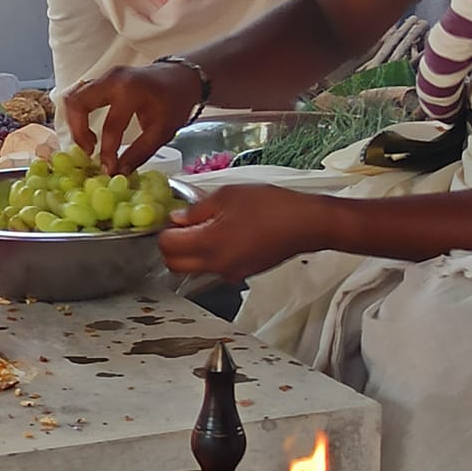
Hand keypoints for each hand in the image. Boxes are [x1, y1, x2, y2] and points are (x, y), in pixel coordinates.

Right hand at [65, 63, 199, 173]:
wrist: (181, 77)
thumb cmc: (175, 103)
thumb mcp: (163, 131)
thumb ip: (140, 153)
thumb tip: (119, 173)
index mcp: (131, 91)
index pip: (111, 126)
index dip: (107, 152)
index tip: (109, 169)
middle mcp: (113, 79)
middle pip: (77, 103)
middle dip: (78, 132)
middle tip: (89, 151)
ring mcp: (105, 76)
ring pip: (74, 97)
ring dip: (75, 122)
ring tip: (89, 143)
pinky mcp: (102, 79)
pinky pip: (80, 95)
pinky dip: (79, 114)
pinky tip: (89, 131)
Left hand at [159, 184, 326, 280]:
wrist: (306, 225)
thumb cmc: (270, 206)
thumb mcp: (227, 196)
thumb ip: (197, 210)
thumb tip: (177, 219)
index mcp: (208, 245)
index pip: (167, 246)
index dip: (165, 230)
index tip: (173, 217)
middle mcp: (215, 265)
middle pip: (175, 265)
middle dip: (172, 246)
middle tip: (182, 225)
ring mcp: (229, 273)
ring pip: (194, 269)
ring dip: (190, 252)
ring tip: (206, 226)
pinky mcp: (242, 274)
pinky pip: (214, 268)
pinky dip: (210, 255)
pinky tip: (225, 233)